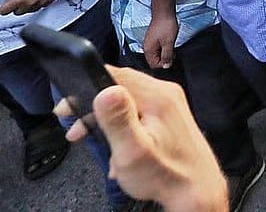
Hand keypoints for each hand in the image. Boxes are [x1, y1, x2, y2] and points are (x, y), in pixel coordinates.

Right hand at [58, 66, 226, 211]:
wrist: (196, 192)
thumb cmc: (166, 175)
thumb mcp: (133, 152)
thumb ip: (118, 121)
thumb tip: (105, 91)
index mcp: (158, 96)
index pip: (116, 75)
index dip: (87, 88)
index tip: (67, 109)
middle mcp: (166, 94)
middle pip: (122, 86)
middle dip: (94, 106)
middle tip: (76, 127)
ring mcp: (170, 105)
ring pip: (129, 101)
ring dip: (108, 120)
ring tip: (94, 141)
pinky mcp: (170, 117)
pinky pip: (139, 112)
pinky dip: (123, 127)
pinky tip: (118, 149)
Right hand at [143, 15, 179, 69]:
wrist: (164, 12)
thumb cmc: (166, 26)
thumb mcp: (168, 43)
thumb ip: (167, 55)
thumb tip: (166, 66)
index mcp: (148, 50)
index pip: (154, 65)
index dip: (164, 63)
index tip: (172, 57)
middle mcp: (146, 47)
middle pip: (155, 60)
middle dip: (164, 58)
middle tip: (173, 51)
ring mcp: (149, 42)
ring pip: (157, 54)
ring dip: (165, 52)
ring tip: (171, 44)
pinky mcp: (153, 38)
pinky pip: (158, 47)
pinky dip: (164, 47)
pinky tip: (169, 41)